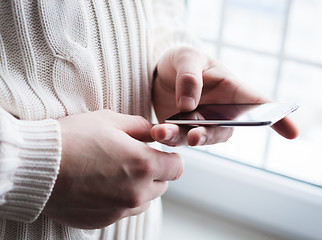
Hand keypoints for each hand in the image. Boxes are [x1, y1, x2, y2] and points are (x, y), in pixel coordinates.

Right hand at [43, 110, 182, 228]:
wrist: (37, 166)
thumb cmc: (72, 139)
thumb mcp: (110, 120)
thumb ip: (140, 126)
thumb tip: (155, 133)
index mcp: (142, 164)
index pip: (177, 168)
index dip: (170, 158)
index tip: (160, 153)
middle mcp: (136, 192)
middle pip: (162, 185)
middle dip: (154, 172)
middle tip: (134, 159)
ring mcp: (120, 209)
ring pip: (145, 200)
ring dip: (139, 187)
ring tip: (116, 172)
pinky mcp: (103, 220)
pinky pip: (123, 210)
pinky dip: (120, 199)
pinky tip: (102, 186)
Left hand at [151, 46, 297, 145]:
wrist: (160, 73)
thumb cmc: (182, 61)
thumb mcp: (186, 57)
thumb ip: (190, 77)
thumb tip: (188, 105)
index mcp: (231, 90)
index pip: (259, 103)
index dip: (278, 118)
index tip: (294, 133)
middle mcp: (220, 112)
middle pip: (224, 130)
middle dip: (210, 136)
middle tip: (194, 137)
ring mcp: (201, 124)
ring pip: (198, 139)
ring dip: (181, 139)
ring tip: (162, 132)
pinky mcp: (181, 131)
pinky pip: (176, 139)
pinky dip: (166, 137)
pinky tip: (154, 131)